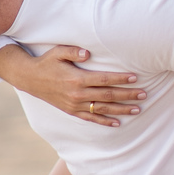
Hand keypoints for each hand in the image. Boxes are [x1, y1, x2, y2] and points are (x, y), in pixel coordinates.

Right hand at [0, 43, 145, 125]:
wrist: (29, 78)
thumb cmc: (47, 61)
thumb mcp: (58, 51)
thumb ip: (73, 51)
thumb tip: (88, 53)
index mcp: (76, 79)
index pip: (104, 80)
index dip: (120, 79)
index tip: (135, 78)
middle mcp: (77, 94)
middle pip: (108, 95)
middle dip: (127, 95)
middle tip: (144, 94)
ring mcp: (75, 105)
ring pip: (103, 109)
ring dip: (121, 109)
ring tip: (138, 109)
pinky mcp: (72, 111)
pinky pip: (91, 118)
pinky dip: (105, 121)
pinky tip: (118, 123)